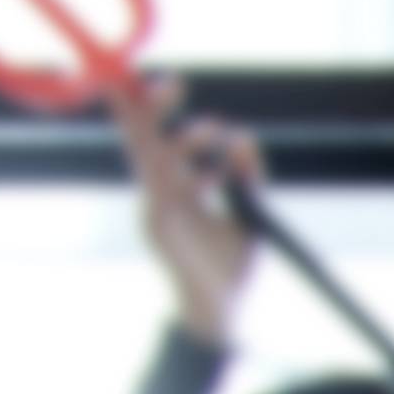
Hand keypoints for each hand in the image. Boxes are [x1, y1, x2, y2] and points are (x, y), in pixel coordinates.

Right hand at [113, 78, 257, 344]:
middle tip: (172, 82)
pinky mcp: (161, 235)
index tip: (170, 81)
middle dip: (152, 110)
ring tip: (213, 131)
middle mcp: (161, 194)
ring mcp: (156, 213)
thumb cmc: (229, 264)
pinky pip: (166, 203)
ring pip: (154, 167)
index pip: (161, 138)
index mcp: (177, 186)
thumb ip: (247, 176)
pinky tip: (209, 178)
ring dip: (182, 146)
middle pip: (145, 142)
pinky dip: (186, 185)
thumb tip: (243, 133)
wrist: (222, 312)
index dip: (156, 109)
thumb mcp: (248, 213)